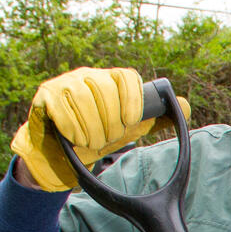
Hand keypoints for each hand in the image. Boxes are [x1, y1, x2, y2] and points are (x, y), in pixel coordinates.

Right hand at [10, 67, 188, 191]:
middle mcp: (87, 76)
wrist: (59, 155)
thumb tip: (185, 107)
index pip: (126, 77)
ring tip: (92, 142)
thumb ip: (153, 118)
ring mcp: (64, 84)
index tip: (132, 122)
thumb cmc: (96, 136)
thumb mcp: (127, 129)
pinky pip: (61, 107)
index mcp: (110, 81)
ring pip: (83, 97)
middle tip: (108, 139)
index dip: (132, 100)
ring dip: (91, 127)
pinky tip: (74, 138)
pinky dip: (72, 127)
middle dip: (110, 121)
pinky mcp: (45, 96)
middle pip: (105, 88)